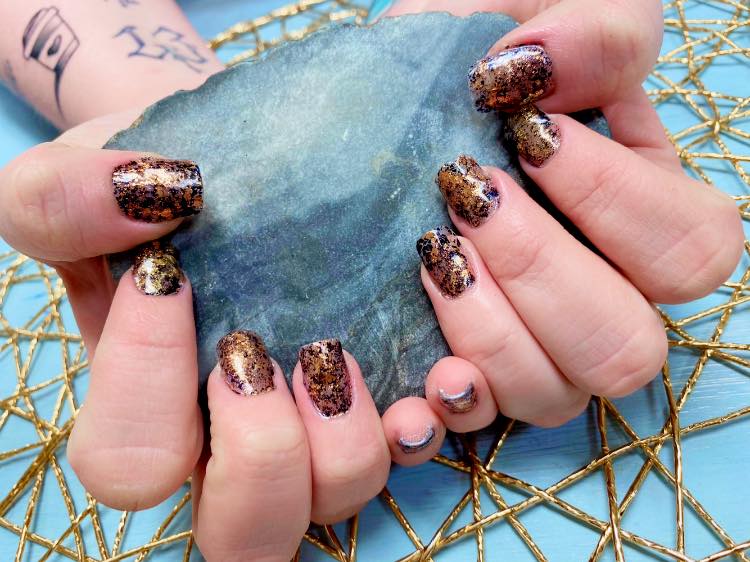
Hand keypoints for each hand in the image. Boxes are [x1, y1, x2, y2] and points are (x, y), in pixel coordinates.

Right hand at [0, 114, 451, 557]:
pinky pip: (430, 443)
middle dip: (267, 458)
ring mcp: (323, 429)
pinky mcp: (395, 393)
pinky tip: (442, 366)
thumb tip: (150, 205)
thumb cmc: (163, 183)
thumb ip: (63, 201)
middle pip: (249, 533)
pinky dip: (445, 411)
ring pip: (344, 498)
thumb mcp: (77, 179)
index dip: (146, 382)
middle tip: (271, 355)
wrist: (253, 158)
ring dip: (357, 440)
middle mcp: (239, 440)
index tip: (174, 275)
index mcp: (152, 410)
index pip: (131, 463)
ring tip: (345, 352)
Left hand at [383, 0, 743, 426]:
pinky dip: (438, 415)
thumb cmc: (484, 48)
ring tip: (427, 254)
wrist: (400, 91)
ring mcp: (530, 342)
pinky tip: (412, 383)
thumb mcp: (553, 8)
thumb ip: (593, 33)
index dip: (611, 201)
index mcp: (644, 216)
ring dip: (485, 333)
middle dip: (540, 270)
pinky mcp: (459, 367)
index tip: (527, 135)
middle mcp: (600, 294)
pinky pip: (467, 425)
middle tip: (464, 197)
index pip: (688, 252)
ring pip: (551, 394)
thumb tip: (544, 72)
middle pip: (624, 347)